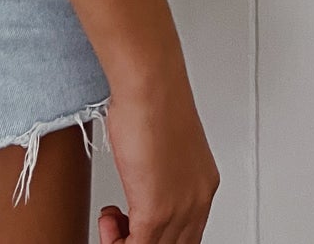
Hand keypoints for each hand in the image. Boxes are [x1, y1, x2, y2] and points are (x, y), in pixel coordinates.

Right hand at [95, 70, 218, 242]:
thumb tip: (144, 198)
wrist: (150, 85)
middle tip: (118, 227)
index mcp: (204, 185)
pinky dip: (117, 243)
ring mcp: (180, 207)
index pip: (186, 235)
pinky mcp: (157, 210)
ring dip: (124, 242)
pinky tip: (109, 221)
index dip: (156, 236)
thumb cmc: (153, 103)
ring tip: (112, 221)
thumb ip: (162, 181)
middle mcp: (198, 198)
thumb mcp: (164, 152)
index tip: (132, 227)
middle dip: (138, 241)